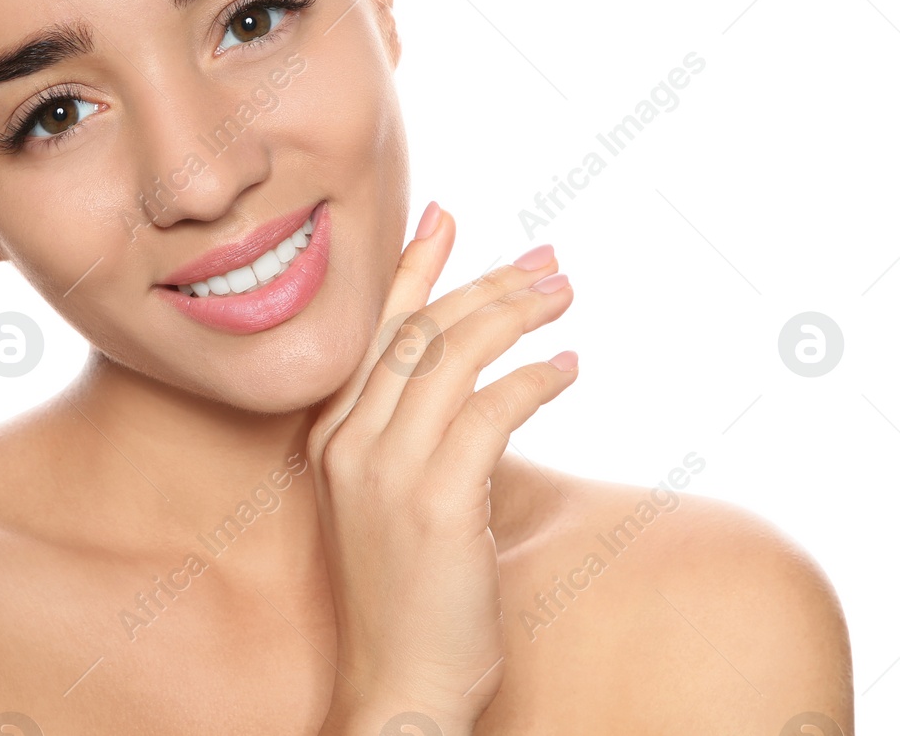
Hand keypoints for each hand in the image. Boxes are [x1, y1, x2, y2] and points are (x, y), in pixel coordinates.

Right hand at [309, 205, 576, 733]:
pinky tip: (568, 367)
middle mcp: (349, 442)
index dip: (412, 267)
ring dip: (515, 314)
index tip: (446, 215)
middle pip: (419, 330)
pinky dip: (534, 379)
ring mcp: (386, 470)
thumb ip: (413, 434)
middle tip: (545, 262)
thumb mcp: (392, 500)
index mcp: (332, 436)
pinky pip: (490, 411)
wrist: (397, 684)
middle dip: (485, 283)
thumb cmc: (406, 596)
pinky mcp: (435, 502)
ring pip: (452, 356)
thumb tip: (471, 378)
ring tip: (565, 297)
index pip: (373, 329)